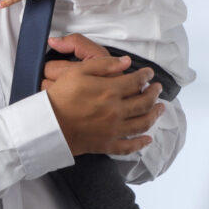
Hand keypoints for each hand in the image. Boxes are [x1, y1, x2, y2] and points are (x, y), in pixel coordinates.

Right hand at [46, 51, 163, 156]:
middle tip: (158, 89)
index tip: (150, 74)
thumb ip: (103, 65)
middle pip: (144, 102)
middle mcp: (117, 111)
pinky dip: (141, 143)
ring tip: (160, 109)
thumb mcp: (78, 71)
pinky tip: (148, 139)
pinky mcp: (107, 144)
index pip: (136, 82)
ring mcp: (114, 129)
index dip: (146, 76)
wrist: (48, 124)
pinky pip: (129, 146)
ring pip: (142, 123)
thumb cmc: (60, 96)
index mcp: (111, 91)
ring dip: (154, 115)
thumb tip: (126, 62)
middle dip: (154, 94)